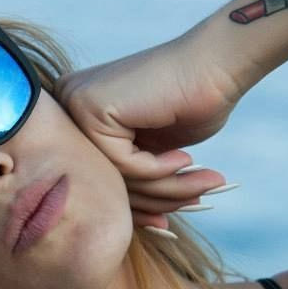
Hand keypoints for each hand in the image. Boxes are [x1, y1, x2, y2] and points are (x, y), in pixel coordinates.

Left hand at [56, 32, 242, 227]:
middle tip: (197, 202)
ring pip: (114, 175)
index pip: (99, 177)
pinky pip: (123, 163)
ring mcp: (75, 104)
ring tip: (205, 184)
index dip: (136, 206)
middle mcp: (68, 108)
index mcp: (77, 119)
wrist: (220, 63)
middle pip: (103, 179)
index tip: (165, 225)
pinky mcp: (91, 107)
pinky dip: (158, 169)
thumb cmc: (192, 102)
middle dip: (153, 199)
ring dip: (165, 189)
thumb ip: (131, 178)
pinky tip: (185, 157)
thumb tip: (122, 222)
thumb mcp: (153, 151)